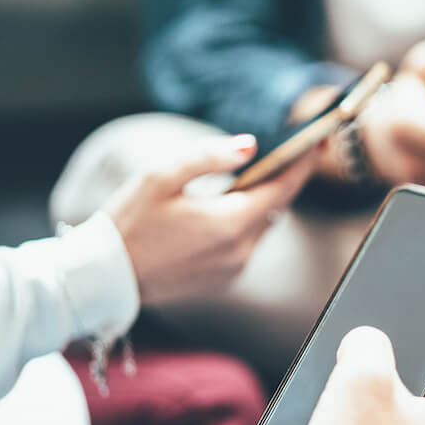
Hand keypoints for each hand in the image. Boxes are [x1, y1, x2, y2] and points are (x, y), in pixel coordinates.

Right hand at [105, 134, 316, 304]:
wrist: (105, 278)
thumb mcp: (160, 177)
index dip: (303, 165)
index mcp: (229, 224)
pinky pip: (247, 244)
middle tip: (291, 152)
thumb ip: (208, 157)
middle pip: (275, 208)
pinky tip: (227, 209)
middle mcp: (240, 251)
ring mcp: (235, 269)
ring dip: (261, 202)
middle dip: (283, 180)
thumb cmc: (127, 223)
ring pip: (262, 226)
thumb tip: (250, 145)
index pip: (282, 189)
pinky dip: (245, 224)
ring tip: (255, 177)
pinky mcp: (225, 280)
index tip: (318, 143)